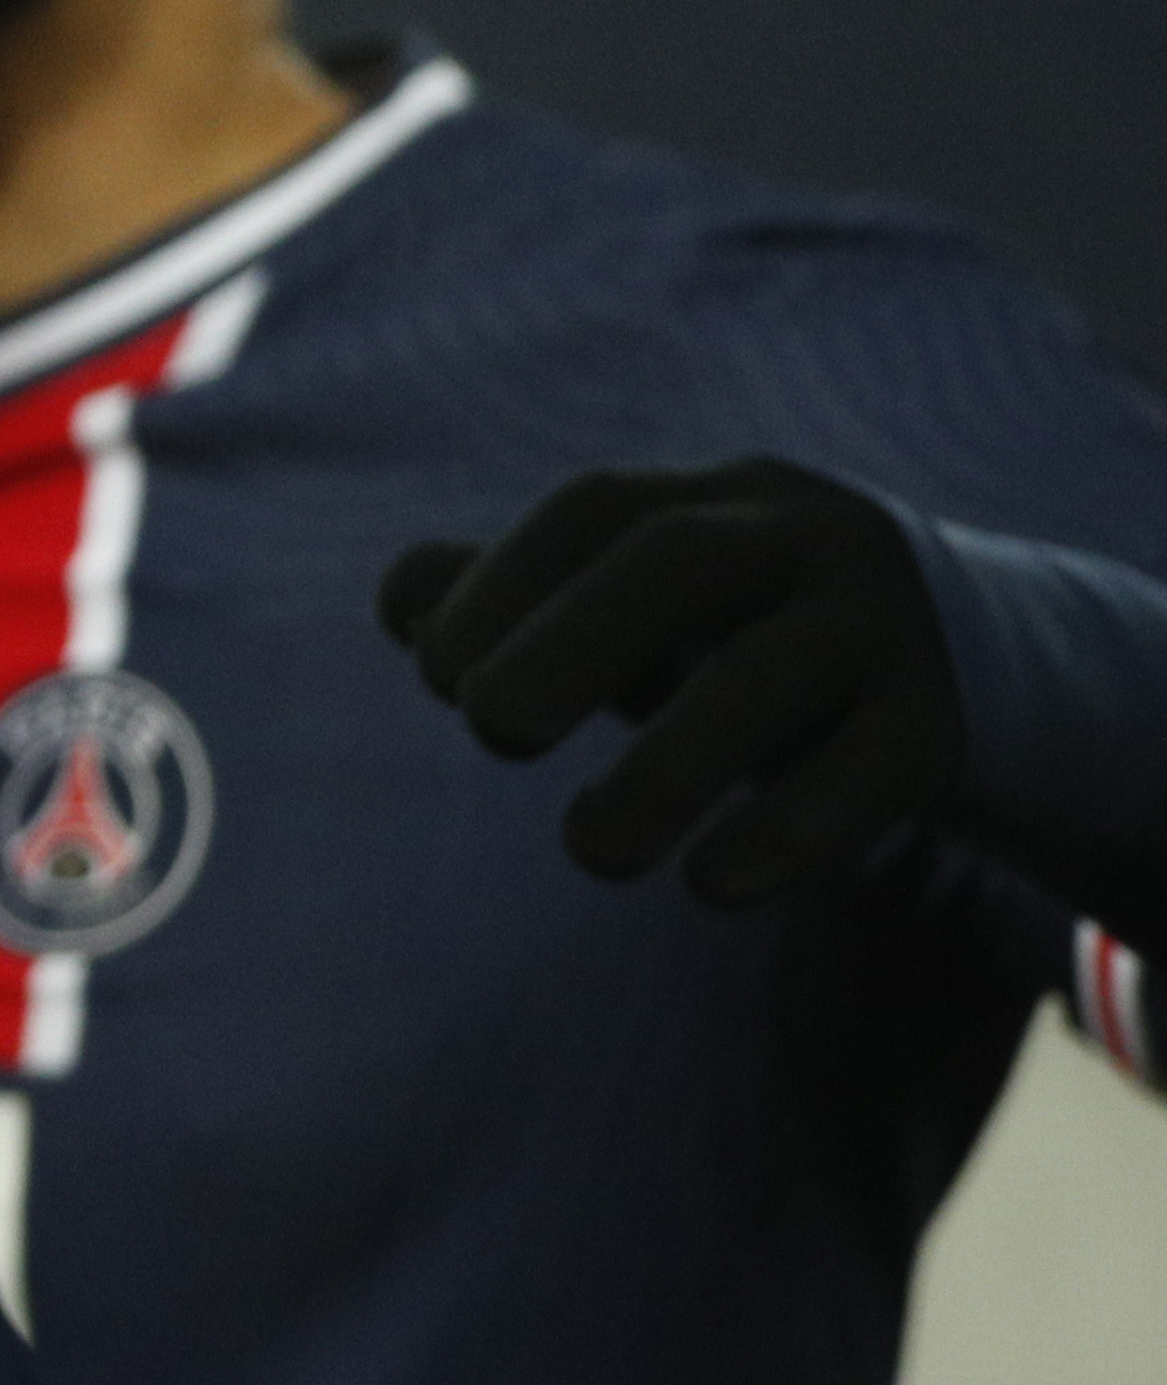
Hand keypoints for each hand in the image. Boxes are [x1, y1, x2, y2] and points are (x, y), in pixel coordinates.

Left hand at [380, 457, 959, 905]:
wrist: (984, 664)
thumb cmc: (751, 632)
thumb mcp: (646, 608)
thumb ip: (519, 599)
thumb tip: (400, 602)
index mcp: (714, 499)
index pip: (596, 507)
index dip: (504, 580)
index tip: (434, 673)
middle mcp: (802, 537)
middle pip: (680, 558)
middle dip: (571, 637)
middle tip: (490, 727)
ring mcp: (883, 625)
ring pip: (770, 673)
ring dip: (667, 766)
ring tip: (590, 852)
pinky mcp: (943, 724)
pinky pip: (866, 769)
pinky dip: (784, 828)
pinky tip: (710, 885)